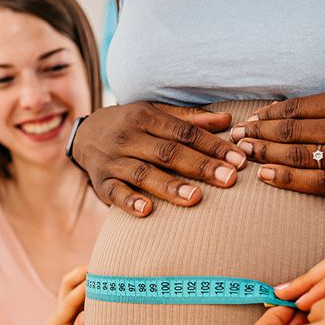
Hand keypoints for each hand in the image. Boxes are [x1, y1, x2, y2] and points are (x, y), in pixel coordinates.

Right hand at [72, 102, 247, 215]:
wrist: (85, 134)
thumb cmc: (133, 125)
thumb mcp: (157, 113)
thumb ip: (191, 119)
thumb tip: (228, 120)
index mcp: (147, 116)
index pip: (185, 133)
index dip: (213, 146)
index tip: (238, 160)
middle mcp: (129, 136)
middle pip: (169, 153)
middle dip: (201, 166)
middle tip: (228, 179)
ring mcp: (114, 160)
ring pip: (144, 173)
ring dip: (170, 186)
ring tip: (195, 197)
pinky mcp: (101, 181)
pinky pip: (115, 193)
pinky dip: (130, 201)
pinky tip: (148, 210)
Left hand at [229, 89, 324, 205]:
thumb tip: (286, 113)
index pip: (298, 108)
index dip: (267, 116)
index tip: (248, 121)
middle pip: (293, 132)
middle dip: (259, 135)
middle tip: (236, 139)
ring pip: (301, 157)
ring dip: (266, 156)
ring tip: (245, 155)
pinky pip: (319, 183)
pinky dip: (289, 179)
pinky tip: (268, 176)